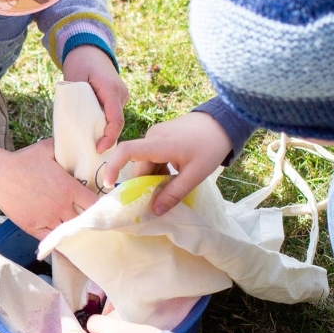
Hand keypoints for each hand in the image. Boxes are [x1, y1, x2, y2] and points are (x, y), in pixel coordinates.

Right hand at [0, 139, 97, 238]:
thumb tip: (72, 141)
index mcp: (69, 189)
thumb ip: (63, 148)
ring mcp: (48, 219)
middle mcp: (62, 207)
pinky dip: (58, 243)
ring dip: (73, 232)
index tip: (99, 206)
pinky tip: (64, 245)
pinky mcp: (34, 227)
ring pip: (69, 232)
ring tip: (78, 233)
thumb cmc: (23, 161)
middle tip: (89, 221)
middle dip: (88, 221)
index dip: (98, 206)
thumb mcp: (46, 149)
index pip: (94, 203)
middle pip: (84, 221)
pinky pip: (51, 241)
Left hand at [63, 45, 129, 152]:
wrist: (89, 49)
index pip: (116, 120)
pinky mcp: (118, 97)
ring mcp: (122, 95)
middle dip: (104, 138)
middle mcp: (121, 93)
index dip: (109, 138)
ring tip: (87, 140)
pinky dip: (103, 122)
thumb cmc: (79, 63)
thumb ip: (75, 102)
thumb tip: (73, 127)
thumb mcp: (74, 81)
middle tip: (88, 149)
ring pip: (114, 119)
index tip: (98, 149)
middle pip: (116, 122)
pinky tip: (91, 128)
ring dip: (102, 129)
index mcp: (111, 90)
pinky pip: (112, 114)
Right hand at [101, 112, 230, 215]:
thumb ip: (174, 194)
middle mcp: (152, 136)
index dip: (113, 167)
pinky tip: (174, 174)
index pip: (127, 151)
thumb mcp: (195, 175)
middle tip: (158, 200)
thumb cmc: (211, 147)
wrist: (224, 122)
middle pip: (139, 164)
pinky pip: (152, 155)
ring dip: (154, 177)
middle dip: (145, 183)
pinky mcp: (161, 135)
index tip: (109, 185)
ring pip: (145, 162)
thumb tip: (154, 211)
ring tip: (174, 184)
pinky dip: (159, 168)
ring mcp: (156, 134)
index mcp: (160, 144)